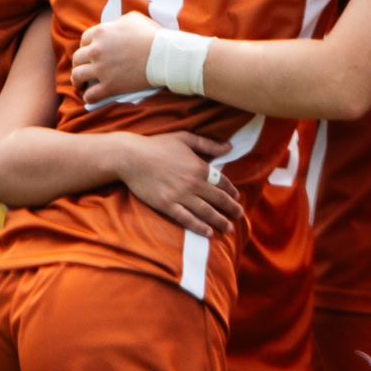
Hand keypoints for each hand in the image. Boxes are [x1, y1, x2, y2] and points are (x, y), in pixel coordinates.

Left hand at [73, 12, 157, 100]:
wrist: (165, 55)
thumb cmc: (152, 35)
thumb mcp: (132, 18)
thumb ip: (116, 23)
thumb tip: (110, 27)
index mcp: (100, 33)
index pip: (84, 40)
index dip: (85, 47)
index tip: (89, 53)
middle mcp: (96, 51)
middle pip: (77, 58)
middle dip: (78, 63)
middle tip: (82, 68)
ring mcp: (101, 69)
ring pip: (78, 76)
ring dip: (77, 80)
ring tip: (80, 84)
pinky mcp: (110, 86)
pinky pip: (90, 94)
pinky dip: (87, 97)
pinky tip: (89, 98)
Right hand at [110, 131, 247, 237]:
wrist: (130, 156)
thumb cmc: (157, 145)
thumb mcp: (185, 138)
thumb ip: (208, 144)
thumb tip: (229, 147)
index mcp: (199, 166)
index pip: (221, 181)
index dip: (231, 190)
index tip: (236, 197)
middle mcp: (193, 183)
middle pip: (218, 199)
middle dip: (231, 208)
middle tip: (240, 215)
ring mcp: (180, 195)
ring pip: (206, 211)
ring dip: (220, 221)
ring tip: (229, 228)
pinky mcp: (166, 205)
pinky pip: (187, 219)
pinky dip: (199, 227)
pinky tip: (208, 233)